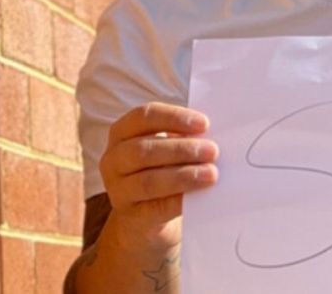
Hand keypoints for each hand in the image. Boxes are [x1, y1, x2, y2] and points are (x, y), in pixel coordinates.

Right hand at [98, 102, 218, 252]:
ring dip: (183, 176)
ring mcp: (118, 189)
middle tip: (213, 151)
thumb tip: (218, 134)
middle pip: (144, 149)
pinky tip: (199, 196)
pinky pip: (156, 207)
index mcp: (122, 132)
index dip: (174, 118)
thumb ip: (185, 137)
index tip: (204, 124)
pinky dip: (180, 200)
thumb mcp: (168, 148)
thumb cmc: (162, 168)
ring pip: (148, 181)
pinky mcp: (131, 215)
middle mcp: (113, 159)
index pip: (144, 116)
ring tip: (211, 174)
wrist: (146, 214)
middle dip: (182, 149)